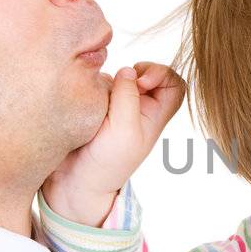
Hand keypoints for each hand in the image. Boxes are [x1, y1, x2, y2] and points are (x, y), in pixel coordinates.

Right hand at [42, 62, 185, 226]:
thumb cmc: (106, 163)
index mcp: (155, 115)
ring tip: (98, 104)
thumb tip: (128, 70)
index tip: (142, 82)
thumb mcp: (124, 130)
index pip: (174, 84)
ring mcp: (116, 106)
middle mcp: (139, 108)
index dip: (162, 73)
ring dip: (107, 83)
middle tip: (118, 87)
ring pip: (117, 77)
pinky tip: (85, 106)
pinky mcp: (95, 106)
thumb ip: (128, 96)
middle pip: (144, 74)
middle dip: (130, 74)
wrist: (75, 181)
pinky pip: (96, 84)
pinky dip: (92, 88)